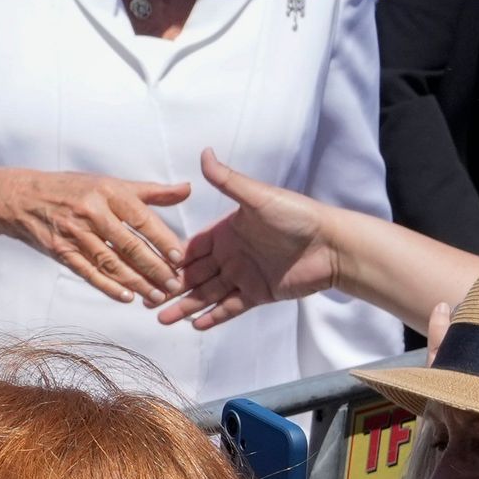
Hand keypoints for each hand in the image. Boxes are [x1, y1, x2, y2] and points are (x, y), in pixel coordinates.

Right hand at [0, 166, 194, 304]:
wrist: (21, 197)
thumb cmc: (72, 188)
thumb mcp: (109, 183)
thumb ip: (150, 191)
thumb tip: (187, 190)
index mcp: (108, 192)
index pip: (142, 219)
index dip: (162, 240)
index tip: (181, 258)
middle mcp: (91, 212)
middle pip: (129, 245)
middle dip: (155, 268)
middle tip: (175, 285)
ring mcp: (74, 233)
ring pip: (111, 263)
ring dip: (137, 282)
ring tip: (157, 296)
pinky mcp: (60, 251)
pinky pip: (88, 272)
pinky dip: (108, 286)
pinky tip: (126, 297)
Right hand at [154, 150, 335, 329]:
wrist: (332, 245)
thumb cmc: (298, 215)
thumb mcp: (258, 197)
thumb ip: (228, 180)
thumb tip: (205, 153)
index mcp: (226, 232)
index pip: (191, 248)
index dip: (170, 258)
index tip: (147, 266)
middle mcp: (231, 255)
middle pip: (194, 274)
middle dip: (170, 286)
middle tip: (145, 299)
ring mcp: (243, 276)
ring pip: (207, 294)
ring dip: (185, 306)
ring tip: (161, 318)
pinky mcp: (258, 294)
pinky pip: (230, 307)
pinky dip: (213, 316)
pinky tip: (195, 325)